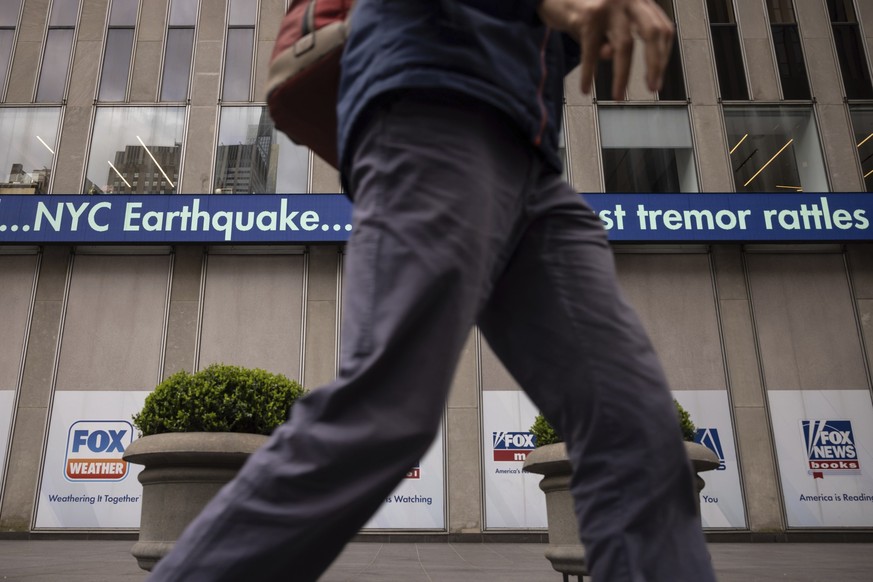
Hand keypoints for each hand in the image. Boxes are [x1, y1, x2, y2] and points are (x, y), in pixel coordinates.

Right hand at [537, 0, 673, 99]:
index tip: (658, 75)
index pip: (662, 27)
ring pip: (624, 46)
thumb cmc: (578, 5)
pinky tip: (585, 88)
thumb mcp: (603, 21)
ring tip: (618, 97)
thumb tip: (611, 56)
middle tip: (653, 88)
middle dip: (655, 64)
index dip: (663, 54)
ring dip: (622, 76)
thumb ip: (611, 37)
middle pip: (653, 33)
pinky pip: (591, 51)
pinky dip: (588, 73)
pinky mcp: (588, 16)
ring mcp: (609, 5)